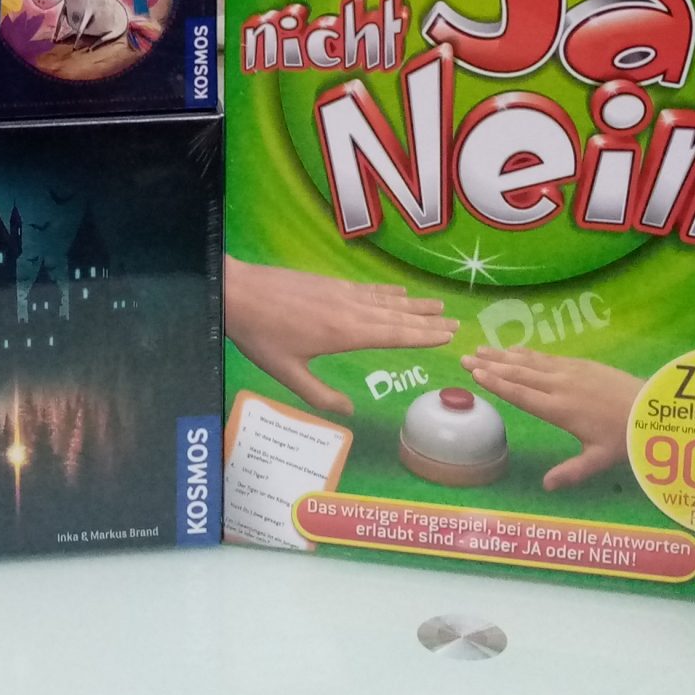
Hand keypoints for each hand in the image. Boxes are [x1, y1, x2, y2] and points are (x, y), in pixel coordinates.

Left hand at [224, 256, 454, 418]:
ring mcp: (340, 293)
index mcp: (344, 333)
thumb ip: (319, 394)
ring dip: (413, 303)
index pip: (393, 334)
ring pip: (385, 299)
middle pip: (396, 315)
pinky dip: (387, 291)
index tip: (448, 335)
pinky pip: (367, 288)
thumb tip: (349, 411)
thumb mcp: (287, 373)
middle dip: (427, 320)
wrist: (238, 292)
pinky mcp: (328, 283)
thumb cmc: (260, 336)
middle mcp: (349, 309)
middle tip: (455, 322)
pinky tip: (398, 292)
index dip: (423, 335)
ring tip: (438, 305)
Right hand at [468, 346, 643, 490]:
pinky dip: (527, 353)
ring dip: (504, 355)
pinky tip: (515, 349)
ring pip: (530, 362)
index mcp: (561, 410)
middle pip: (519, 374)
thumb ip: (571, 472)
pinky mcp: (581, 364)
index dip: (497, 384)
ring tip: (482, 348)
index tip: (475, 374)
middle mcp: (561, 386)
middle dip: (491, 365)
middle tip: (465, 357)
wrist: (653, 407)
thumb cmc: (625, 437)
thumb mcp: (599, 459)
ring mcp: (571, 372)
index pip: (522, 394)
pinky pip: (547, 357)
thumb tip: (545, 486)